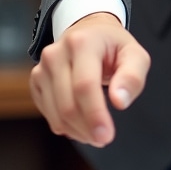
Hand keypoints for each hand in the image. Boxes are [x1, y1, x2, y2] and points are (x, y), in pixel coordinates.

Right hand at [29, 12, 150, 146]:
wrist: (88, 32)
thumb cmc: (113, 46)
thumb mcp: (135, 55)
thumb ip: (133, 77)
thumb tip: (120, 101)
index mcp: (82, 42)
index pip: (84, 85)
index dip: (94, 114)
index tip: (106, 136)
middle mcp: (56, 53)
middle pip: (68, 104)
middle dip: (87, 128)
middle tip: (105, 137)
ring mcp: (42, 68)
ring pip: (56, 114)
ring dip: (78, 131)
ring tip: (96, 130)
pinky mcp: (36, 81)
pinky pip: (48, 114)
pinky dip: (66, 126)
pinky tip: (81, 122)